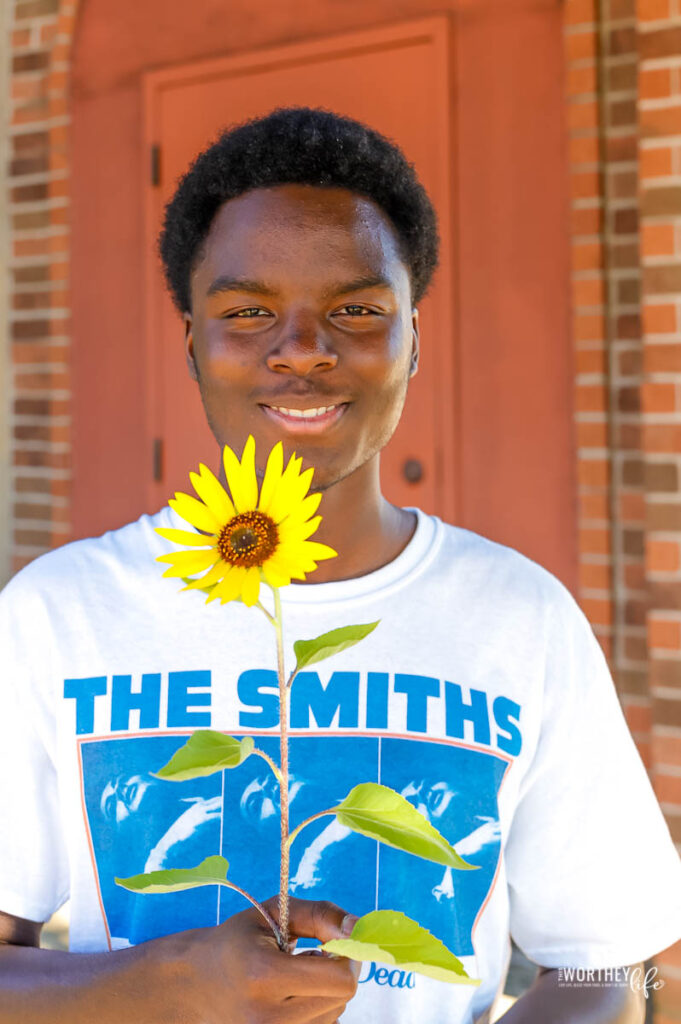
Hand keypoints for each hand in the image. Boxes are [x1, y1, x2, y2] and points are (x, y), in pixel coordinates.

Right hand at [156, 896, 359, 1022]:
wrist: (196, 982)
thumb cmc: (238, 940)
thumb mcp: (274, 911)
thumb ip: (320, 915)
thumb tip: (358, 928)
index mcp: (264, 975)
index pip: (339, 980)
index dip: (348, 956)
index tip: (336, 940)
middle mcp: (267, 1017)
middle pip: (341, 999)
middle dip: (338, 971)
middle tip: (314, 954)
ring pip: (334, 1016)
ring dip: (327, 991)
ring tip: (298, 975)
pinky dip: (319, 1010)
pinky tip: (295, 995)